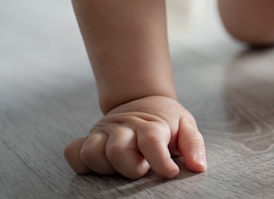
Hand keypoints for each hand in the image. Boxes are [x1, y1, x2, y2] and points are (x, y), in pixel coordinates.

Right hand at [64, 96, 206, 178]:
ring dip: (107, 166)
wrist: (143, 100)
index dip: (160, 161)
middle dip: (131, 167)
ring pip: (92, 152)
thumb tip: (198, 166)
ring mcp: (105, 131)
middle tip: (142, 166)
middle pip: (117, 150)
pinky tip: (100, 163)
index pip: (151, 141)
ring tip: (123, 164)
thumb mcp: (186, 126)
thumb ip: (193, 146)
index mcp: (151, 124)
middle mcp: (125, 127)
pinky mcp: (89, 137)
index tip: (169, 172)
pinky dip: (82, 162)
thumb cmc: (166, 120)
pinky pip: (74, 152)